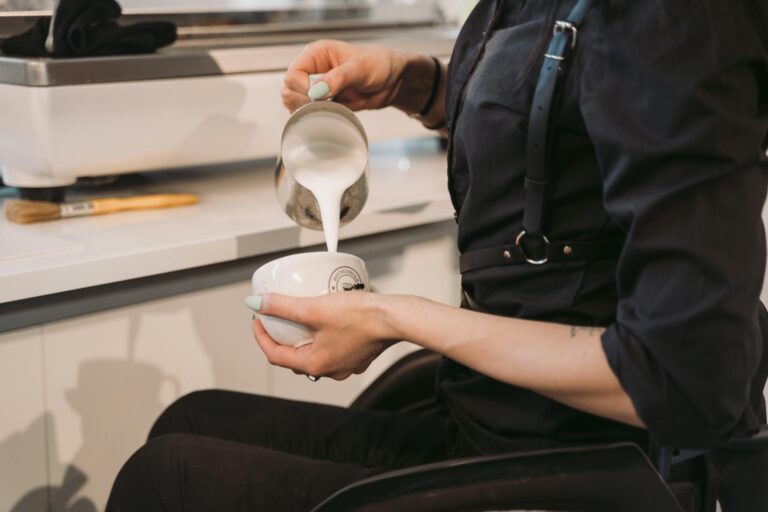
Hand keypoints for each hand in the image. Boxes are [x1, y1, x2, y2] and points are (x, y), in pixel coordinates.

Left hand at [250, 292, 397, 379]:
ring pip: (315, 352)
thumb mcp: (314, 308)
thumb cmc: (361, 317)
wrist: (395, 318)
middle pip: (294, 356)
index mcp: (315, 364)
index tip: (258, 320)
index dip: (261, 336)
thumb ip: (282, 306)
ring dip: (304, 338)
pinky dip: (324, 336)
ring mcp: (346, 364)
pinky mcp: (358, 354)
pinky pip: (333, 347)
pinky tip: (328, 319)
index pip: (274, 355)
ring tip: (301, 317)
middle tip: (276, 318)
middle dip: (282, 338)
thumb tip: (257, 303)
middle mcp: (330, 370)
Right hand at [282, 40, 438, 115]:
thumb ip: (337, 79)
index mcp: (316, 54)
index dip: (301, 88)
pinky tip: (328, 115)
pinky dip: (314, 117)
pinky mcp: (326, 103)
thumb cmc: (379, 64)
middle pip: (289, 90)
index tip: (317, 96)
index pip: (293, 73)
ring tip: (326, 110)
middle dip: (301, 101)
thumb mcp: (359, 68)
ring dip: (305, 111)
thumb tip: (316, 92)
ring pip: (295, 103)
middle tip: (322, 105)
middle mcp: (313, 70)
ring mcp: (318, 88)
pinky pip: (310, 113)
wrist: (394, 80)